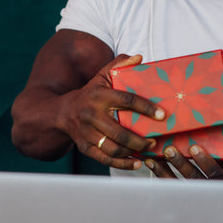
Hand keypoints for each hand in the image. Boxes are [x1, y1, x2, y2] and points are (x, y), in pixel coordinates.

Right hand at [58, 54, 165, 168]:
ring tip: (148, 148)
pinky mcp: (85, 147)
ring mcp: (87, 133)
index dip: (146, 108)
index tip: (162, 115)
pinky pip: (106, 159)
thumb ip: (119, 65)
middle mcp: (91, 115)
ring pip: (114, 147)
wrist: (60, 112)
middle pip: (120, 131)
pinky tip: (137, 163)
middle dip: (141, 138)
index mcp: (99, 96)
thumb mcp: (101, 76)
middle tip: (156, 139)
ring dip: (134, 151)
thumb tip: (139, 58)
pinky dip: (123, 164)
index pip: (126, 101)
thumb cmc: (90, 93)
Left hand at [145, 145, 222, 199]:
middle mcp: (212, 193)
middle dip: (180, 164)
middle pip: (193, 180)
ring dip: (164, 172)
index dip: (204, 160)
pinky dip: (161, 178)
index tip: (193, 147)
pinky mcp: (189, 201)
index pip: (214, 172)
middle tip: (168, 150)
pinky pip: (172, 190)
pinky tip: (152, 168)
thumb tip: (212, 132)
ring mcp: (200, 200)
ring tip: (152, 160)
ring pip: (179, 187)